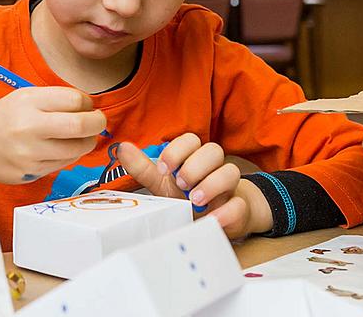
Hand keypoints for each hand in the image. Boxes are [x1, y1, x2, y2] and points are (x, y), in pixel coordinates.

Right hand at [0, 87, 105, 184]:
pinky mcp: (32, 172)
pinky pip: (65, 163)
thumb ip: (55, 99)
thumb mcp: (23, 97)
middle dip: (97, 123)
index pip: (74, 100)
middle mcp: (28, 127)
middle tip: (98, 121)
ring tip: (82, 136)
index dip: (87, 102)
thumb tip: (90, 106)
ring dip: (88, 141)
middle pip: (80, 126)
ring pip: (77, 149)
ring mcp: (30, 153)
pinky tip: (63, 148)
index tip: (86, 105)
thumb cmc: (2, 119)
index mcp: (27, 102)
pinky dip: (71, 155)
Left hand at [117, 134, 271, 237]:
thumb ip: (144, 168)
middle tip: (180, 184)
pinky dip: (226, 211)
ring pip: (231, 172)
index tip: (163, 169)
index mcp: (194, 159)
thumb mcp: (163, 185)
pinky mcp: (239, 210)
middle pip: (213, 150)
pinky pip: (240, 205)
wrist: (216, 222)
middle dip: (194, 166)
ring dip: (211, 184)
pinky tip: (211, 218)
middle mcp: (213, 169)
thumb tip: (122, 147)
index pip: (191, 140)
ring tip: (195, 200)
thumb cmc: (187, 199)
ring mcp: (228, 189)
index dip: (177, 150)